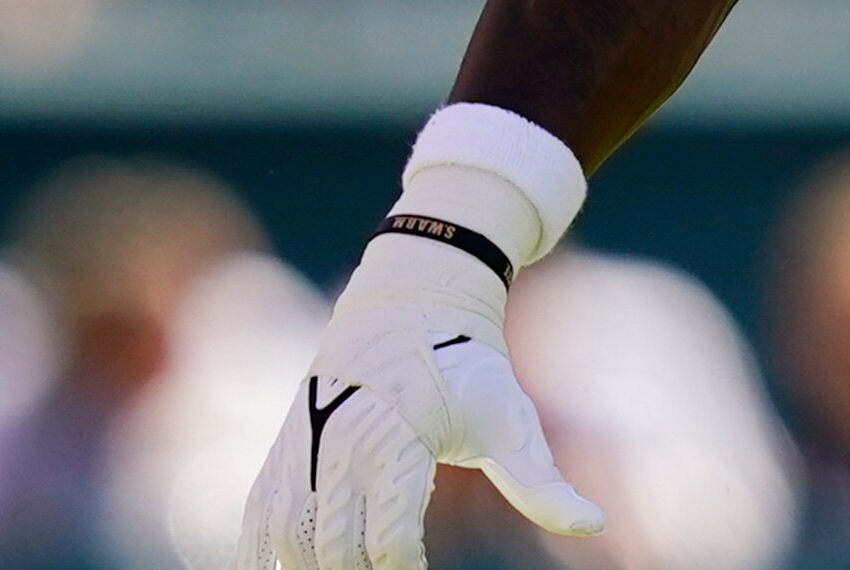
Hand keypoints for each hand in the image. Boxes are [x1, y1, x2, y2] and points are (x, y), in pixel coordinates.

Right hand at [243, 234, 604, 569]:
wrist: (408, 304)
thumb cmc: (465, 364)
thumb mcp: (509, 417)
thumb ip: (540, 482)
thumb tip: (592, 524)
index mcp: (394, 441)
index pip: (389, 540)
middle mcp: (337, 447)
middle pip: (335, 551)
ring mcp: (302, 451)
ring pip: (289, 542)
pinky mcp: (282, 454)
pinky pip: (257, 521)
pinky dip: (263, 557)